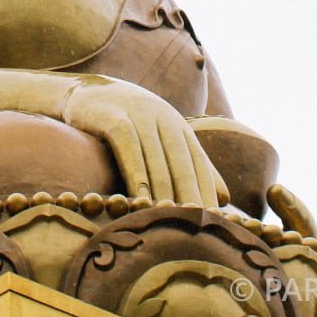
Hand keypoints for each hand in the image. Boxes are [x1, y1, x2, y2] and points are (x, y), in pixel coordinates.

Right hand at [60, 78, 229, 207]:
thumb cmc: (132, 122)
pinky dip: (135, 172)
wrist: (91, 89)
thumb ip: (194, 166)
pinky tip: (138, 197)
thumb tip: (225, 198)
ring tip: (170, 220)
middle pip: (182, 163)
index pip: (199, 165)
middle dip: (191, 196)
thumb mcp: (165, 139)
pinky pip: (128, 146)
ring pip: (156, 158)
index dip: (207, 194)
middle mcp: (165, 119)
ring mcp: (139, 115)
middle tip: (196, 227)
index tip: (214, 223)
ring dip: (163, 191)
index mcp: (180, 128)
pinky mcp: (113, 116)